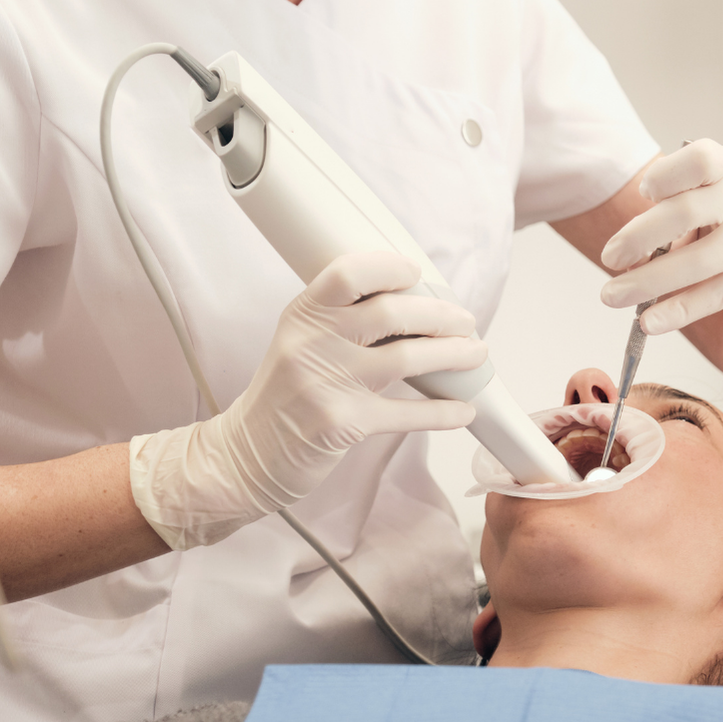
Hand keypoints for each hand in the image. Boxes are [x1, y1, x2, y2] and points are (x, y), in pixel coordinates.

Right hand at [130, 252, 486, 549]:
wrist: (245, 454)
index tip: (418, 273)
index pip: (348, 273)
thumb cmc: (285, 393)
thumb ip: (343, 320)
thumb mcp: (300, 341)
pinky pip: (407, 414)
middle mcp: (313, 343)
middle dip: (441, 314)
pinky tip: (465, 410)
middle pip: (391, 312)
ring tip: (477, 353)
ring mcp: (327, 384)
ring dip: (453, 354)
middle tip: (466, 320)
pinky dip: (443, 412)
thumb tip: (413, 301)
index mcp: (304, 314)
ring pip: (407, 357)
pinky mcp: (343, 424)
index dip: (390, 267)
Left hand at [599, 140, 722, 335]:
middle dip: (640, 237)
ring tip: (612, 295)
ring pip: (698, 262)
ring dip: (648, 282)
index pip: (699, 159)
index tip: (644, 194)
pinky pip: (716, 294)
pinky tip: (649, 321)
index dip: (666, 176)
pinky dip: (678, 310)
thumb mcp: (722, 197)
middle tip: (609, 256)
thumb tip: (627, 249)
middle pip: (687, 213)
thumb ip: (680, 209)